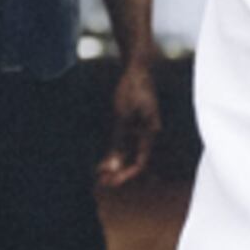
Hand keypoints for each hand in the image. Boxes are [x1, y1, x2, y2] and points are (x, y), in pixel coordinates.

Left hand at [100, 57, 160, 189]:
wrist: (136, 67)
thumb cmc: (131, 89)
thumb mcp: (121, 116)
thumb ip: (118, 142)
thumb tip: (112, 166)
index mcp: (150, 132)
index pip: (139, 163)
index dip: (125, 175)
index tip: (109, 183)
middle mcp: (148, 133)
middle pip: (134, 160)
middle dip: (118, 173)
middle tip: (101, 183)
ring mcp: (141, 128)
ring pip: (129, 153)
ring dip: (115, 165)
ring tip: (99, 175)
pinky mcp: (134, 122)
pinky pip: (125, 144)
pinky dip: (114, 153)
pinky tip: (102, 161)